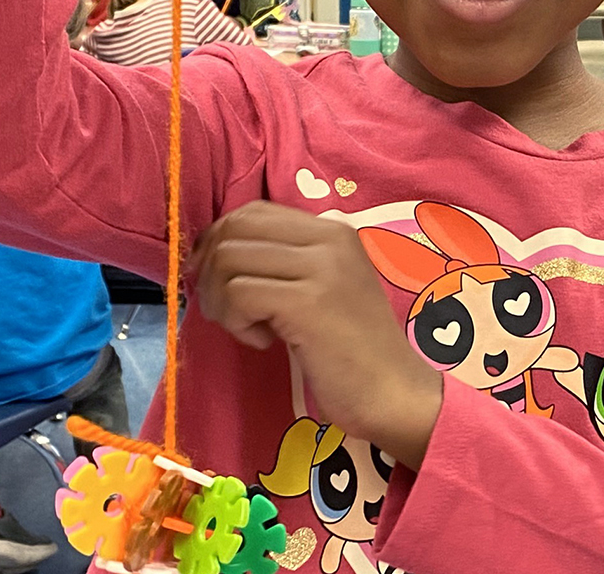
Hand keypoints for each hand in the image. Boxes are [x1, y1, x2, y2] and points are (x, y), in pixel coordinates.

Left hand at [193, 202, 443, 467]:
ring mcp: (321, 267)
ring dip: (221, 300)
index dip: (220, 241)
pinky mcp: (307, 302)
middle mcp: (329, 238)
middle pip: (235, 229)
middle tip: (223, 310)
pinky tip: (264, 341)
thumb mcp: (322, 290)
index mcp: (333, 230)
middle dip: (211, 270)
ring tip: (248, 328)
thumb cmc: (353, 351)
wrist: (392, 392)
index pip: (254, 212)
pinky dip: (237, 322)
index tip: (216, 280)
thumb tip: (213, 253)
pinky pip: (239, 293)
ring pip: (230, 259)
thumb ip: (284, 264)